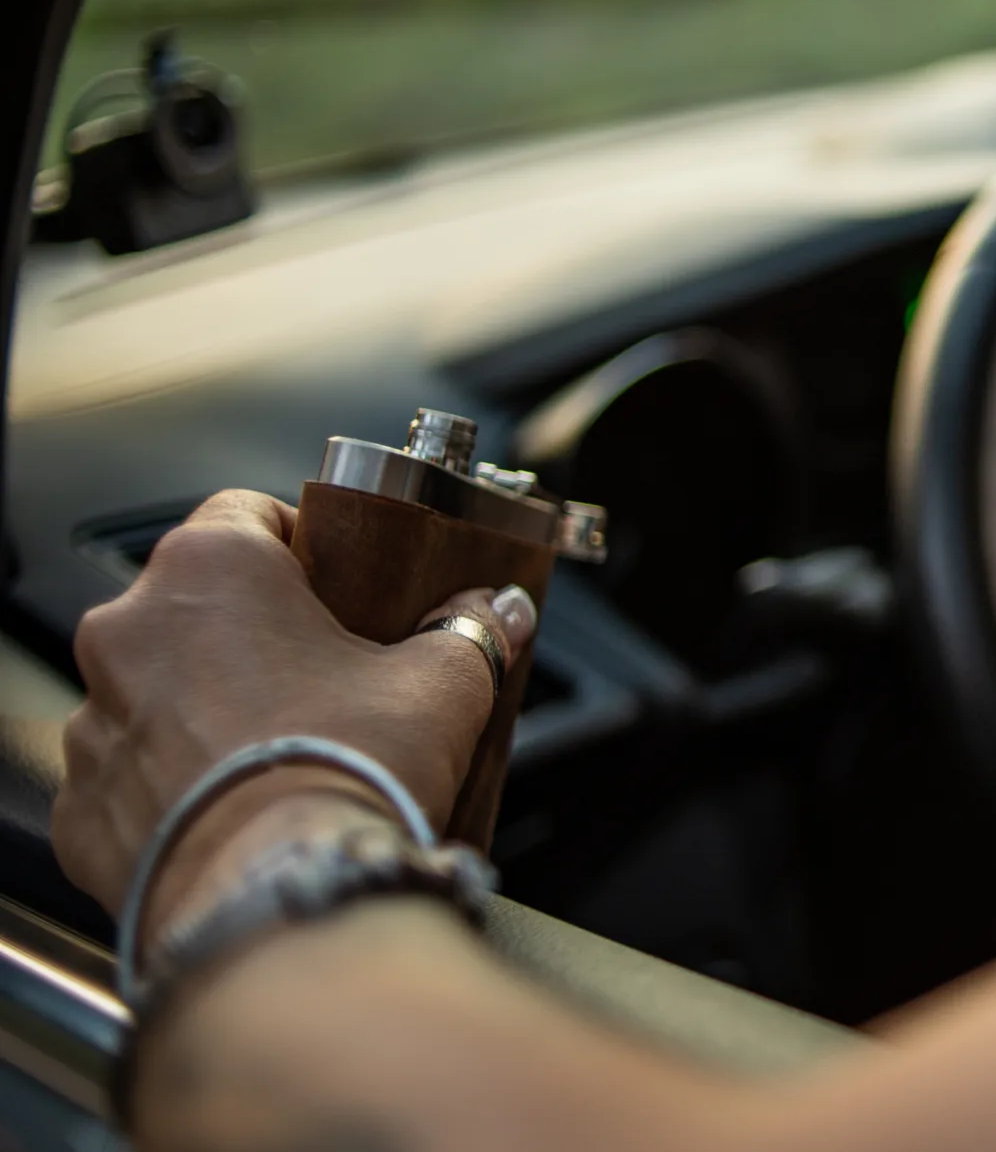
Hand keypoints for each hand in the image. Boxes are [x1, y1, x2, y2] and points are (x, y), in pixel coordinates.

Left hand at [52, 491, 535, 939]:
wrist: (283, 899)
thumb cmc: (344, 773)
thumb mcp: (441, 684)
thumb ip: (469, 631)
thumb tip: (496, 611)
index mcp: (210, 571)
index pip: (245, 514)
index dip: (299, 546)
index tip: (338, 587)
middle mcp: (129, 634)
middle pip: (197, 607)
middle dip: (254, 637)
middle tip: (324, 679)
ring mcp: (94, 724)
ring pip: (156, 695)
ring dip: (206, 713)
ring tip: (279, 755)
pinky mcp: (80, 809)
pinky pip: (129, 780)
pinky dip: (174, 790)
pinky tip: (236, 812)